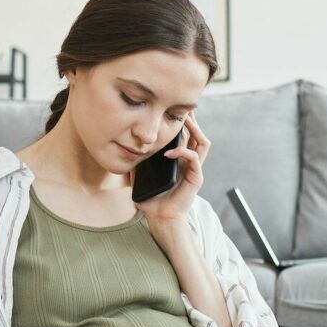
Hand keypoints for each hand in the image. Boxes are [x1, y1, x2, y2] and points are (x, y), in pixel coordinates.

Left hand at [131, 112, 209, 227]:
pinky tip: (170, 153)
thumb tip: (123, 149)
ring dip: (195, 130)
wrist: (160, 218)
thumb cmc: (151, 201)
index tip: (173, 109)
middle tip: (184, 108)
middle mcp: (190, 163)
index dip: (183, 123)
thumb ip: (136, 163)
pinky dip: (183, 152)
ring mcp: (194, 170)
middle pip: (198, 135)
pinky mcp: (195, 178)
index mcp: (179, 161)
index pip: (186, 136)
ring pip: (203, 144)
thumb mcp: (140, 176)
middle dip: (192, 120)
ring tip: (184, 121)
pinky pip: (193, 159)